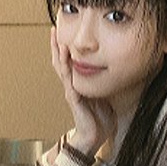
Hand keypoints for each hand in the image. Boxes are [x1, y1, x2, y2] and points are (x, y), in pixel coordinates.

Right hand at [50, 27, 116, 156]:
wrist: (95, 137)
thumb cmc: (100, 120)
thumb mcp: (104, 96)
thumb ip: (103, 85)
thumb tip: (112, 72)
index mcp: (78, 85)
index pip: (68, 62)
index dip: (64, 48)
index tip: (62, 33)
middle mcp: (72, 86)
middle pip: (60, 61)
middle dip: (56, 45)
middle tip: (54, 28)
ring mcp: (71, 91)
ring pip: (61, 67)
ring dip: (58, 51)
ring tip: (56, 36)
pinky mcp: (74, 97)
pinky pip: (68, 78)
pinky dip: (65, 65)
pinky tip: (65, 54)